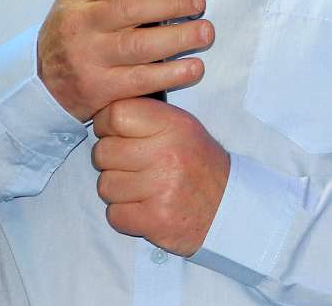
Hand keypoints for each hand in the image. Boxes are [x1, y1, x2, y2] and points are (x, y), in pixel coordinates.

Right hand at [38, 0, 211, 121]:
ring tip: (204, 32)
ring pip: (140, 46)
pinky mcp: (101, 89)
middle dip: (172, 2)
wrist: (47, 81)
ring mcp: (88, 59)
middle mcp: (79, 24)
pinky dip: (173, 74)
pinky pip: (142, 80)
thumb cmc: (82, 28)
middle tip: (197, 1)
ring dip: (180, 37)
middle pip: (129, 8)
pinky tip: (193, 66)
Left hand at [91, 97, 228, 256]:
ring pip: (105, 186)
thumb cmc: (199, 165)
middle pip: (103, 152)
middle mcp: (168, 154)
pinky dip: (125, 215)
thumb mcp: (183, 128)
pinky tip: (145, 208)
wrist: (228, 206)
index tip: (114, 135)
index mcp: (174, 125)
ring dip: (119, 191)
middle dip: (111, 162)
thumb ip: (147, 117)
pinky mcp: (155, 219)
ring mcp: (161, 188)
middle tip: (133, 166)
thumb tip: (104, 112)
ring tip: (143, 189)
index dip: (106, 125)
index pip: (116, 114)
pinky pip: (114, 214)